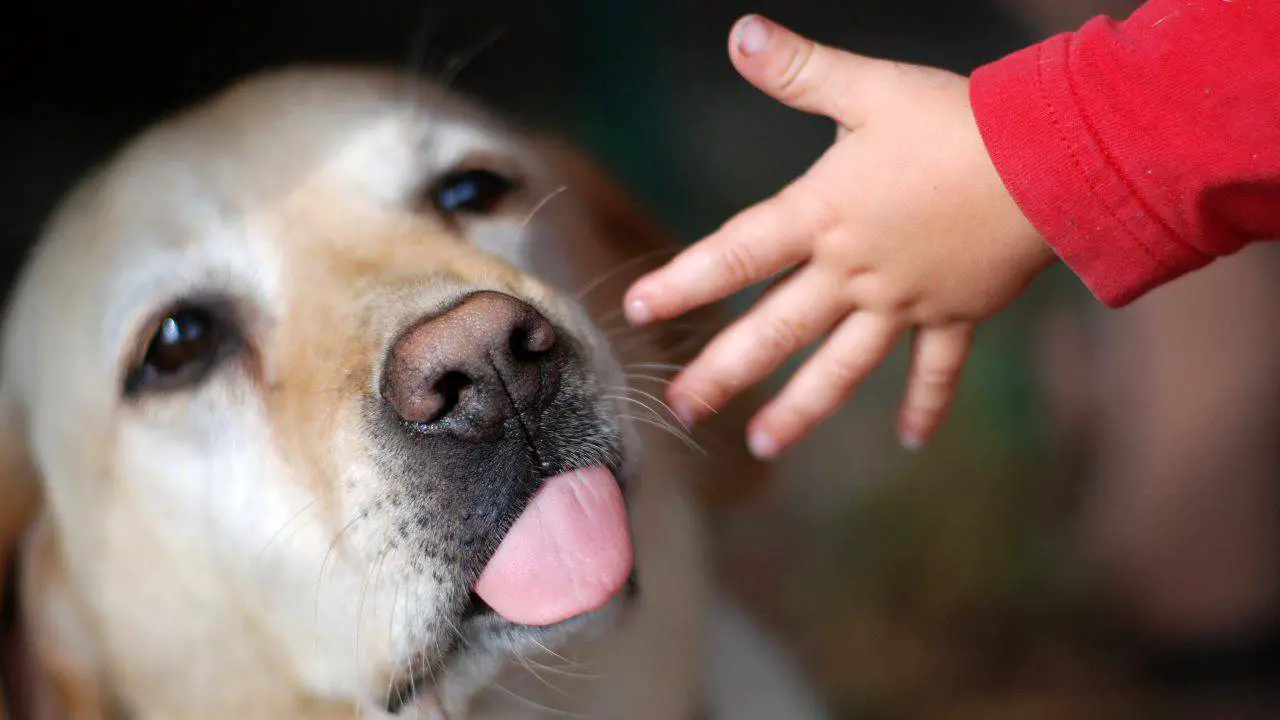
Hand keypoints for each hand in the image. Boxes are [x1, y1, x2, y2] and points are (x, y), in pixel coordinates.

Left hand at [623, 15, 1054, 457]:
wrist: (1051, 159)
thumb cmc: (957, 120)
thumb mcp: (870, 88)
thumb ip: (799, 70)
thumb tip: (738, 34)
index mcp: (824, 216)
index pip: (736, 255)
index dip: (683, 281)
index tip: (637, 310)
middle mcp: (854, 271)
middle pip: (776, 330)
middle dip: (724, 372)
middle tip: (680, 409)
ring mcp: (904, 302)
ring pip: (842, 367)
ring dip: (801, 409)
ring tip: (762, 445)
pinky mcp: (956, 314)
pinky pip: (937, 370)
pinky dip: (925, 404)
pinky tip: (908, 440)